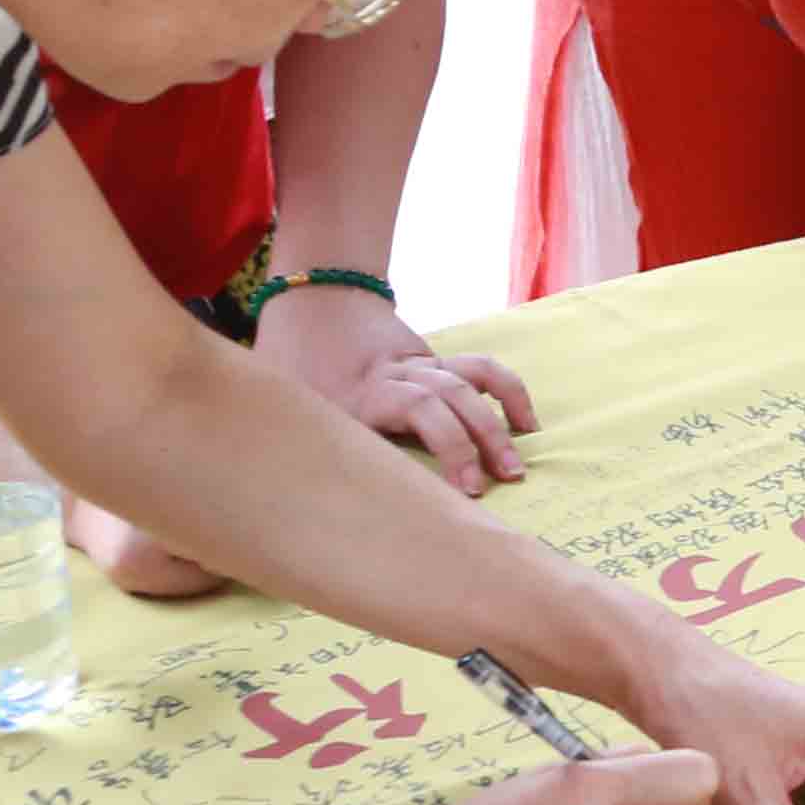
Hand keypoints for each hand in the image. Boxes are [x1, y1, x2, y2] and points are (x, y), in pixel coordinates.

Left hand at [254, 276, 537, 493]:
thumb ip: (292, 444)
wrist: (314, 296)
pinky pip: (478, 370)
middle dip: (471, 445)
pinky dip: (507, 393)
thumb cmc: (288, 364)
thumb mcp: (278, 403)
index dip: (440, 449)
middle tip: (490, 489)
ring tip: (514, 467)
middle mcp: (388, 381)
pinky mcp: (433, 360)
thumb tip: (291, 507)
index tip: (455, 494)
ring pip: (465, 385)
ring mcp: (415, 367)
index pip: (404, 419)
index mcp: (350, 398)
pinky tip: (526, 423)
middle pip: (442, 402)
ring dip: (494, 425)